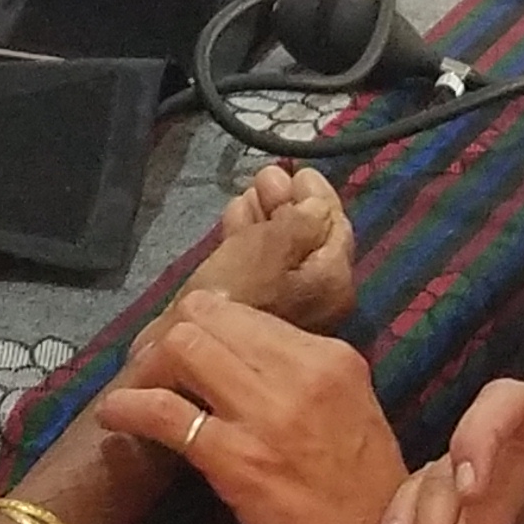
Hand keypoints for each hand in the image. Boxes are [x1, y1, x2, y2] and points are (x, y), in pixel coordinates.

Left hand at [100, 296, 441, 523]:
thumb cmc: (366, 499)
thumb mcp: (350, 412)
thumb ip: (302, 378)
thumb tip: (239, 355)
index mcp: (331, 358)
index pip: (244, 312)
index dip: (207, 327)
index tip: (189, 353)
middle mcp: (301, 371)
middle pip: (207, 316)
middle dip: (173, 337)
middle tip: (157, 369)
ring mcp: (268, 412)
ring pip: (184, 345)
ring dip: (151, 365)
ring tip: (138, 390)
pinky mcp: (236, 458)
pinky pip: (165, 412)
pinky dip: (129, 407)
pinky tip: (114, 415)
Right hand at [176, 163, 355, 332]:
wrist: (189, 353)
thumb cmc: (236, 292)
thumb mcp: (271, 244)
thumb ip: (301, 218)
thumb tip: (318, 203)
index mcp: (333, 281)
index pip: (334, 224)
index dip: (316, 193)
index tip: (297, 170)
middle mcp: (322, 298)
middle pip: (310, 238)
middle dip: (288, 203)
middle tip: (266, 176)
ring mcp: (292, 309)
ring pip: (284, 252)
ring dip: (267, 220)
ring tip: (247, 194)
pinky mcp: (260, 316)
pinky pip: (264, 268)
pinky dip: (252, 244)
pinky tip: (235, 222)